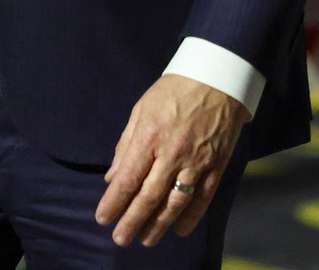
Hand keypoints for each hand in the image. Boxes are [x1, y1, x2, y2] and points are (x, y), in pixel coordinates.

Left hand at [95, 75, 247, 248]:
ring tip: (146, 239)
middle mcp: (172, 152)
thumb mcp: (142, 109)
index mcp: (149, 135)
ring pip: (175, 202)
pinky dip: (191, 217)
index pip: (128, 178)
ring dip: (158, 224)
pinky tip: (178, 229)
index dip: (114, 202)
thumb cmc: (173, 91)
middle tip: (120, 239)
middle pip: (149, 196)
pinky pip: (202, 199)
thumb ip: (126, 144)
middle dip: (132, 220)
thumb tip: (112, 177)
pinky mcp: (216, 166)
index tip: (102, 218)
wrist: (216, 79)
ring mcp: (196, 161)